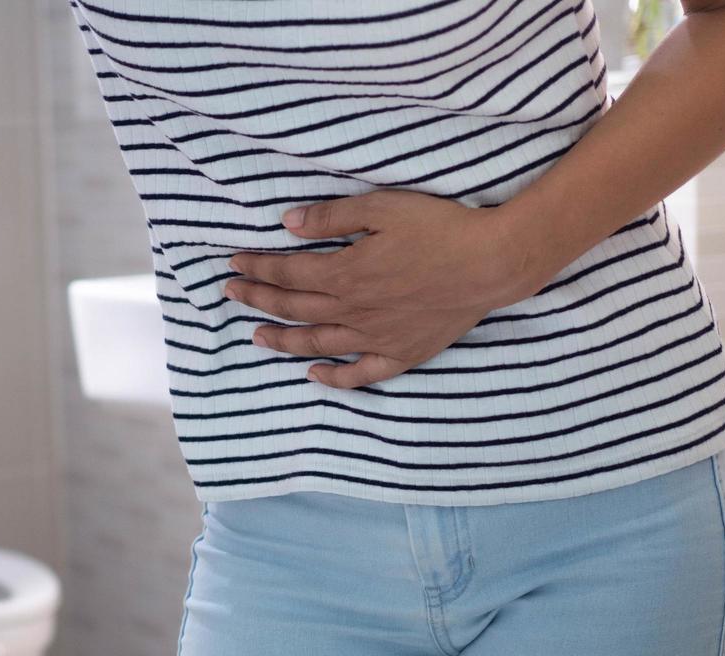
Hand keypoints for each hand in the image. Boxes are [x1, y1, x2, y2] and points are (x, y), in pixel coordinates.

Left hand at [225, 189, 546, 388]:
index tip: (234, 264)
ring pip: (317, 344)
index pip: (286, 272)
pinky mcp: (402, 353)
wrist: (493, 263)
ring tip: (256, 337)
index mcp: (344, 274)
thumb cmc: (440, 228)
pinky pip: (361, 374)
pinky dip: (335, 378)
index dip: (256, 268)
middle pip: (293, 308)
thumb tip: (288, 223)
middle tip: (232, 293)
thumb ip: (332, 216)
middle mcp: (352, 311)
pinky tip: (315, 375)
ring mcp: (375, 337)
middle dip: (257, 299)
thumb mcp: (382, 208)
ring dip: (282, 341)